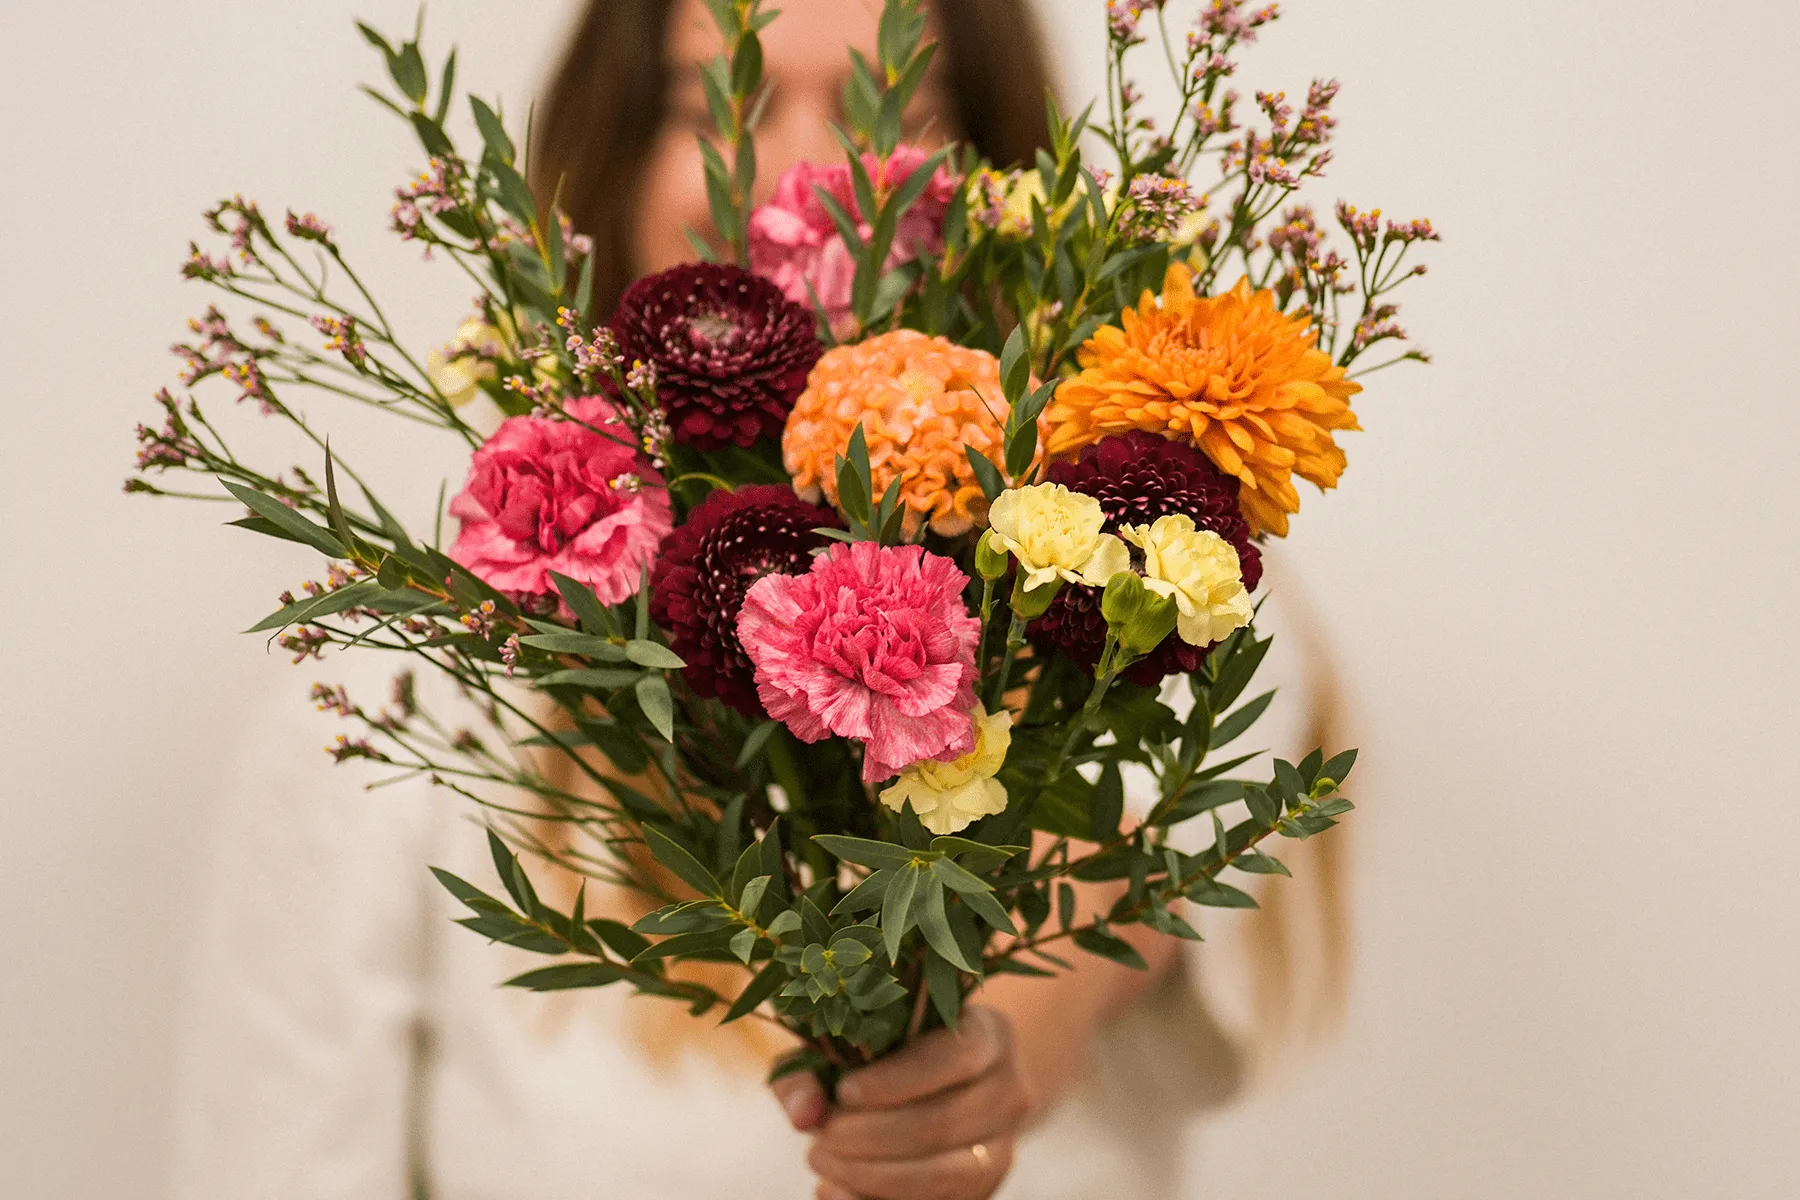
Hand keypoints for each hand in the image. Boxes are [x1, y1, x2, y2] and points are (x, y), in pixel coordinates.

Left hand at [771, 1006, 1029, 1199]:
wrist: (941, 1086)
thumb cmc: (886, 1053)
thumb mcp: (846, 1042)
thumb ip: (812, 1068)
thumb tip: (803, 1113)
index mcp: (986, 1035)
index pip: (953, 1057)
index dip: (897, 1080)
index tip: (844, 1091)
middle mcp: (1009, 1089)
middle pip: (944, 1122)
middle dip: (871, 1137)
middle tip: (820, 1139)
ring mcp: (1004, 1145)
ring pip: (951, 1175)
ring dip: (876, 1177)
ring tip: (823, 1164)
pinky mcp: (987, 1188)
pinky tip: (835, 1193)